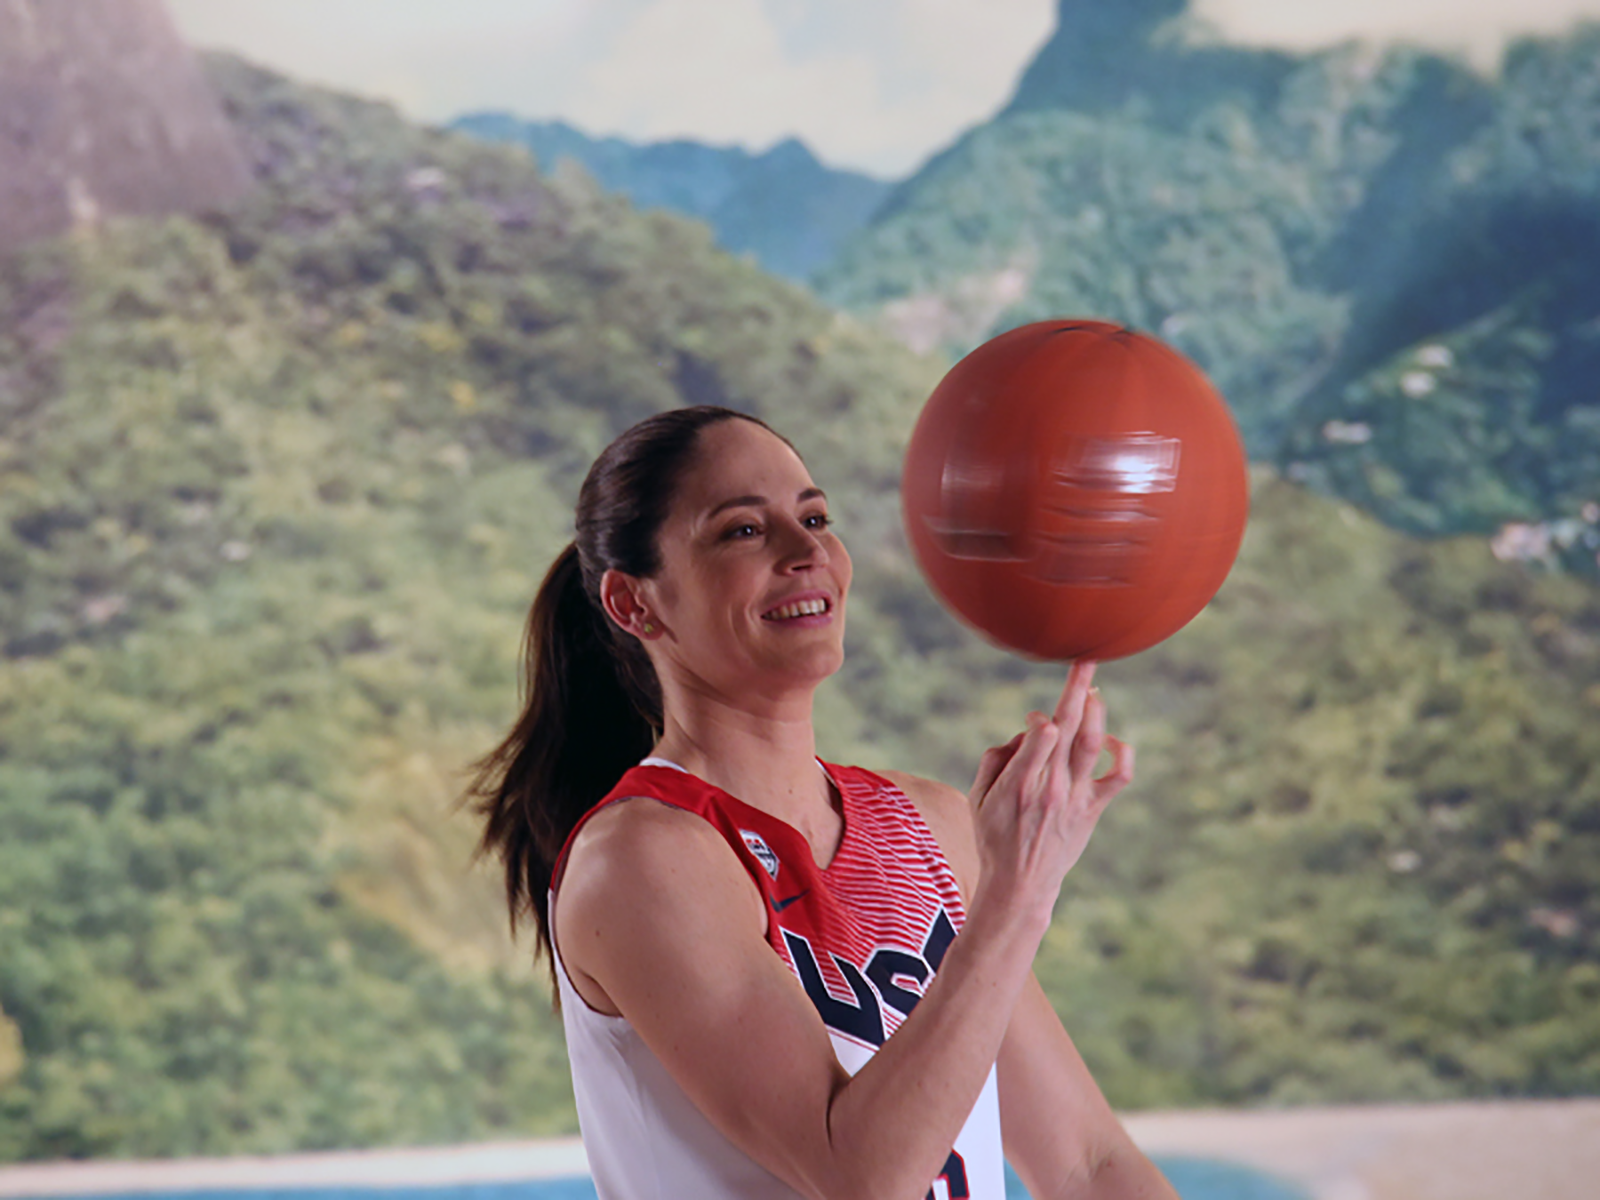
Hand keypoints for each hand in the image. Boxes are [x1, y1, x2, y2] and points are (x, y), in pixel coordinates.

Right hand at [967, 661, 1134, 921]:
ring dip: (1096, 712)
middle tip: (1085, 659)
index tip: (1032, 722)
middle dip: (1076, 688)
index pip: (1040, 734)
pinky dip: (1120, 752)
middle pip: (1068, 727)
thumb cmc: (994, 837)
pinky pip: (1118, 776)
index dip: (1038, 719)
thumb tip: (1025, 733)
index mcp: (1019, 783)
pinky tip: (1108, 739)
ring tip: (1093, 691)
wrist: (1021, 885)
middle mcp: (1051, 787)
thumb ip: (995, 758)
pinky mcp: (1093, 809)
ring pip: (1093, 744)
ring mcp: (1076, 797)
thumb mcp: (976, 798)